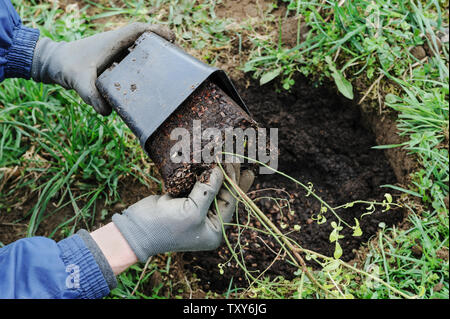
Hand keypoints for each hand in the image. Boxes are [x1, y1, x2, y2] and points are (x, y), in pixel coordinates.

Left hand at [31, 23, 174, 114]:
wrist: (54, 63)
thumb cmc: (67, 66)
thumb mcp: (79, 82)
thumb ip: (91, 96)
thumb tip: (107, 112)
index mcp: (114, 41)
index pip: (139, 30)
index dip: (157, 31)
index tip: (172, 39)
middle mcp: (117, 43)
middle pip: (146, 37)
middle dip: (162, 44)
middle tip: (177, 57)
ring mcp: (116, 50)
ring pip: (141, 47)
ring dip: (154, 54)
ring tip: (169, 68)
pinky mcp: (114, 59)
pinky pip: (134, 57)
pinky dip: (145, 63)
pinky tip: (150, 79)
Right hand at [112, 165, 254, 261]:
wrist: (135, 229)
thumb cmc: (166, 227)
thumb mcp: (192, 212)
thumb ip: (208, 190)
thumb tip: (221, 170)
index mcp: (215, 229)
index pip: (231, 201)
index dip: (235, 181)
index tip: (236, 162)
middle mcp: (208, 219)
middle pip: (224, 192)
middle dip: (229, 174)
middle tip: (235, 154)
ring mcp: (196, 208)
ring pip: (212, 186)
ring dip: (217, 170)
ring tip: (228, 153)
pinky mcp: (183, 198)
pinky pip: (197, 182)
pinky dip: (202, 171)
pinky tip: (209, 159)